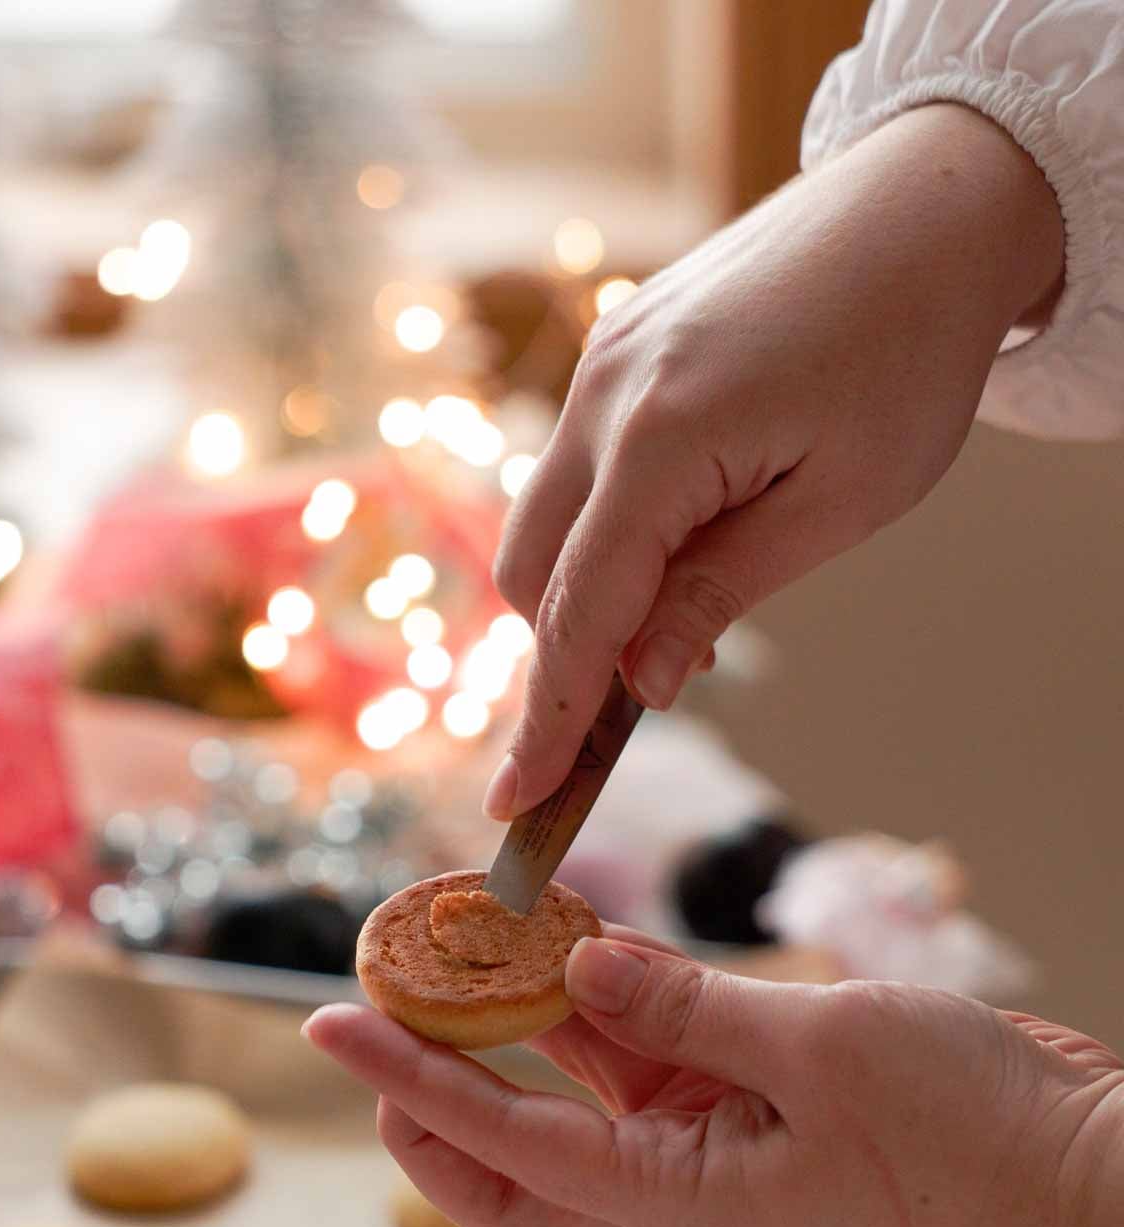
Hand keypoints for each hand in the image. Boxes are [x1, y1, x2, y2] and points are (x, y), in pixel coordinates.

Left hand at [305, 932, 1123, 1226]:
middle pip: (515, 1159)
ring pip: (582, 1088)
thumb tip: (578, 967)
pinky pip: (657, 1052)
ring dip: (520, 1021)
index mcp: (678, 1199)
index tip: (332, 1024)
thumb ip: (689, 1009)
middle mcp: (679, 1182)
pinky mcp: (763, 1101)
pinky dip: (610, 1000)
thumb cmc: (974, 1142)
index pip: (503, 1143)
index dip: (408, 1082)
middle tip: (380, 1001)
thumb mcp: (825, 1051)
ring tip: (462, 939)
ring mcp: (721, 1143)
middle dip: (437, 1087)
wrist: (1088, 1181)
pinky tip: (578, 936)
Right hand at [484, 103, 1063, 819]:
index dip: (549, 719)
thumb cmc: (908, 355)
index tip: (518, 803)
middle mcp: (603, 395)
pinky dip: (603, 529)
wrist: (926, 205)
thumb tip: (643, 680)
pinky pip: (574, 467)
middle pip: (531, 574)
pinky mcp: (616, 349)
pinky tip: (679, 540)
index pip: (579, 611)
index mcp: (660, 438)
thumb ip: (718, 592)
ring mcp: (600, 363)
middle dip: (565, 655)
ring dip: (586, 591)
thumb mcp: (836, 505)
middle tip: (637, 708)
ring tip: (679, 616)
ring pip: (543, 522)